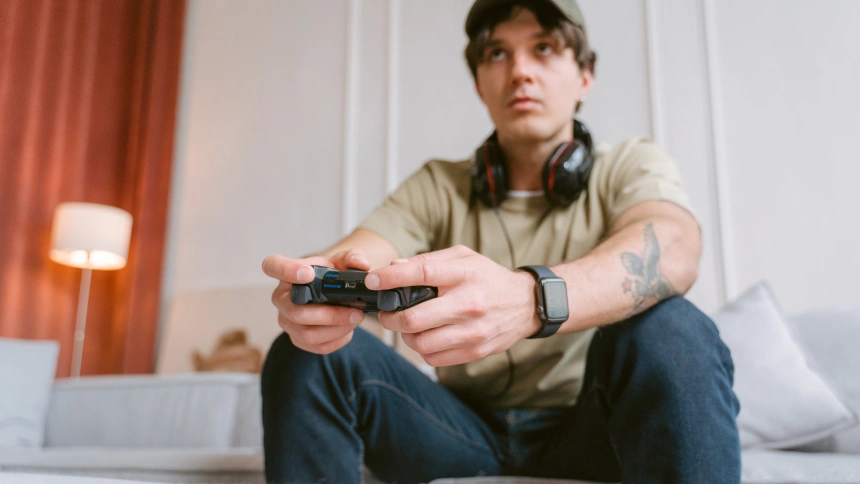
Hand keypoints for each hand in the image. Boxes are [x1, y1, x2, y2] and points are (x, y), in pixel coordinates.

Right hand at [261, 249, 369, 353]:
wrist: (333, 292)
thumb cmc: (331, 275)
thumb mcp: (343, 261)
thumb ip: (353, 257)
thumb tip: (361, 264)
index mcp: (287, 274)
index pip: (272, 266)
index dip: (286, 270)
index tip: (308, 274)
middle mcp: (281, 298)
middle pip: (296, 312)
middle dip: (330, 315)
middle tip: (356, 312)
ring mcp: (287, 321)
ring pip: (307, 334)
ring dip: (337, 329)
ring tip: (355, 320)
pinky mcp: (298, 339)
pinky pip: (316, 346)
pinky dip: (337, 340)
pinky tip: (348, 329)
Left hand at [365, 245, 540, 366]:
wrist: (526, 304)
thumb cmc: (488, 277)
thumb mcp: (463, 257)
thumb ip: (429, 261)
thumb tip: (393, 268)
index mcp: (464, 274)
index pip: (421, 274)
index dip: (391, 278)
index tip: (374, 280)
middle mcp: (468, 303)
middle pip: (413, 318)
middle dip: (390, 317)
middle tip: (386, 313)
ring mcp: (472, 331)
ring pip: (420, 342)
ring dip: (405, 336)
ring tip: (408, 326)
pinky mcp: (474, 350)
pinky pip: (433, 357)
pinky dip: (422, 348)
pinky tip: (427, 336)